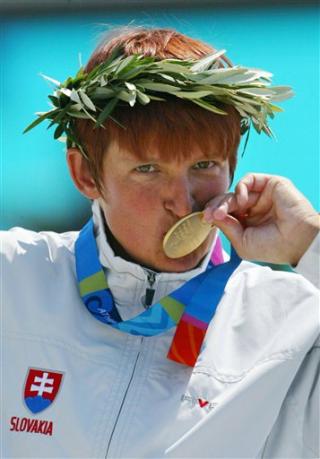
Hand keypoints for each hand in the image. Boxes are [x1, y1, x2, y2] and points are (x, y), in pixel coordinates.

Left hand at [203, 173, 319, 264]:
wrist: (297, 241)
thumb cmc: (272, 247)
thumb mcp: (242, 242)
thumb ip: (227, 227)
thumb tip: (213, 215)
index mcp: (248, 222)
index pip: (226, 213)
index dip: (214, 214)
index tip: (205, 219)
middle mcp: (254, 207)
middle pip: (227, 200)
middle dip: (216, 207)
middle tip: (209, 215)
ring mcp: (262, 195)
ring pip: (236, 191)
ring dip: (225, 201)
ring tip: (222, 212)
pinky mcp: (271, 184)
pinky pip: (249, 179)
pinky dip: (240, 188)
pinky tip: (240, 202)